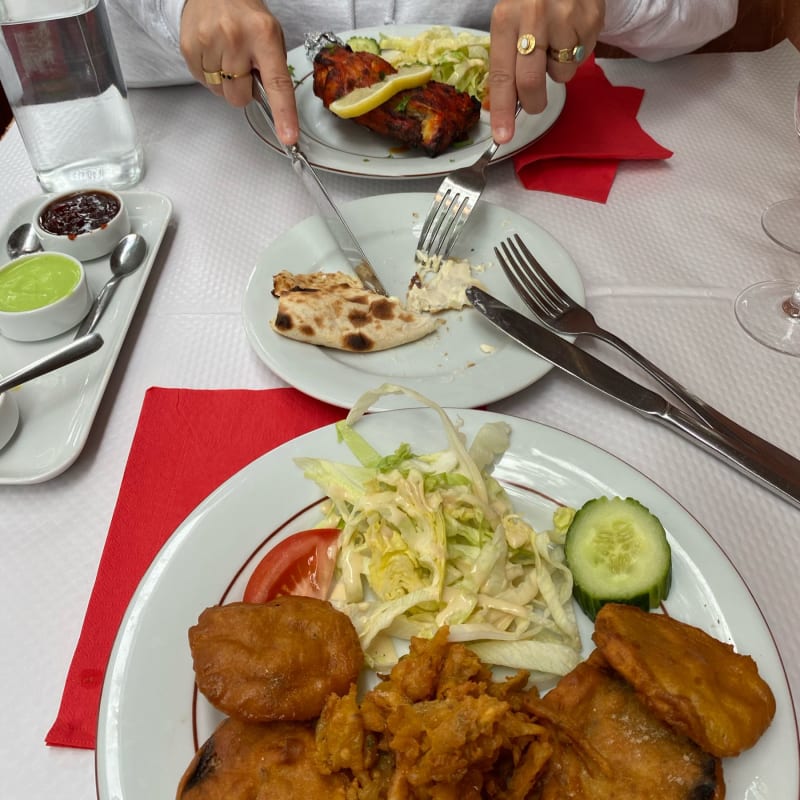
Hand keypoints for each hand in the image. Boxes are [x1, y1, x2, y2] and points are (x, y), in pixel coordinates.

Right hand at [180, 0, 299, 143]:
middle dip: (243, 90)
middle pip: (240, 96)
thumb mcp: (270, 35)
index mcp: (264, 36)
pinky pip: (202, 82)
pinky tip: (213, 54)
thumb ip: (273, 70)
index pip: (277, 83)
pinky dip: (209, 75)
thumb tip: (271, 105)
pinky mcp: (189, 47)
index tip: (288, 137)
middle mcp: (236, 38)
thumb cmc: (246, 15)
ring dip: (224, 82)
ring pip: (220, 93)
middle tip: (242, 67)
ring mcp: (209, 42)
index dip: (284, 114)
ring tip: (226, 56)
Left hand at [488, 0, 603, 142]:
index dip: (503, 110)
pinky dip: (575, 54)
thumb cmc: (533, 3)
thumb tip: (505, 105)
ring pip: (561, 74)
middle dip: (533, 102)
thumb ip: (507, 60)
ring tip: (556, 44)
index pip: (501, 75)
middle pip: (530, 82)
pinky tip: (572, 33)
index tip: (503, 136)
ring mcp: (565, 17)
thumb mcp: (511, 21)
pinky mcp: (590, 20)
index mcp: (506, 18)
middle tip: (534, 103)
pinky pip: (581, 60)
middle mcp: (533, 16)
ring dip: (558, 70)